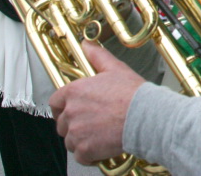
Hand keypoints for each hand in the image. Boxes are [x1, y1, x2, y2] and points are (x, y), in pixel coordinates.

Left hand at [49, 41, 145, 165]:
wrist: (145, 116)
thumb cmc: (132, 94)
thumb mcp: (115, 69)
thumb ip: (97, 56)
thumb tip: (87, 45)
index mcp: (74, 92)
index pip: (55, 102)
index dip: (62, 107)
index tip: (70, 110)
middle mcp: (71, 112)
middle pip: (62, 123)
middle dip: (74, 124)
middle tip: (91, 123)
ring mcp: (76, 132)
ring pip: (70, 140)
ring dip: (81, 139)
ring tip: (99, 134)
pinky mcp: (84, 150)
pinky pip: (80, 156)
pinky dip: (89, 154)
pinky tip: (101, 146)